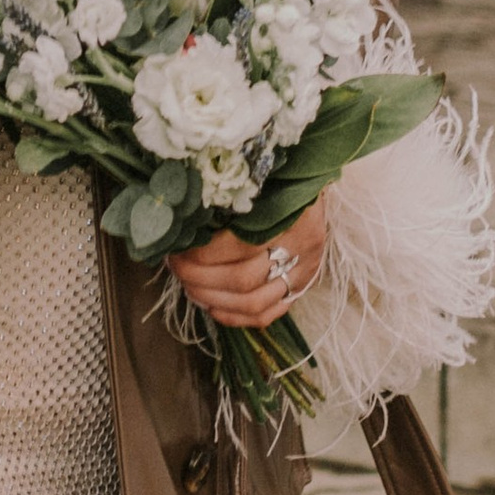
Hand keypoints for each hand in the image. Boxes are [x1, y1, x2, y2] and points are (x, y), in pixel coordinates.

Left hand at [168, 191, 327, 329]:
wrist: (318, 185)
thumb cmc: (285, 177)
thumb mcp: (266, 177)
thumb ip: (236, 196)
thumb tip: (190, 214)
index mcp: (294, 216)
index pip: (241, 246)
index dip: (205, 252)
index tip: (179, 245)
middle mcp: (302, 250)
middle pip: (244, 279)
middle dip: (201, 277)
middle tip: (175, 265)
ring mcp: (304, 274)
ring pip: (254, 303)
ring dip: (213, 298)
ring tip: (187, 285)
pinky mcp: (300, 289)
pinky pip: (267, 315)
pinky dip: (235, 316)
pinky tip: (210, 305)